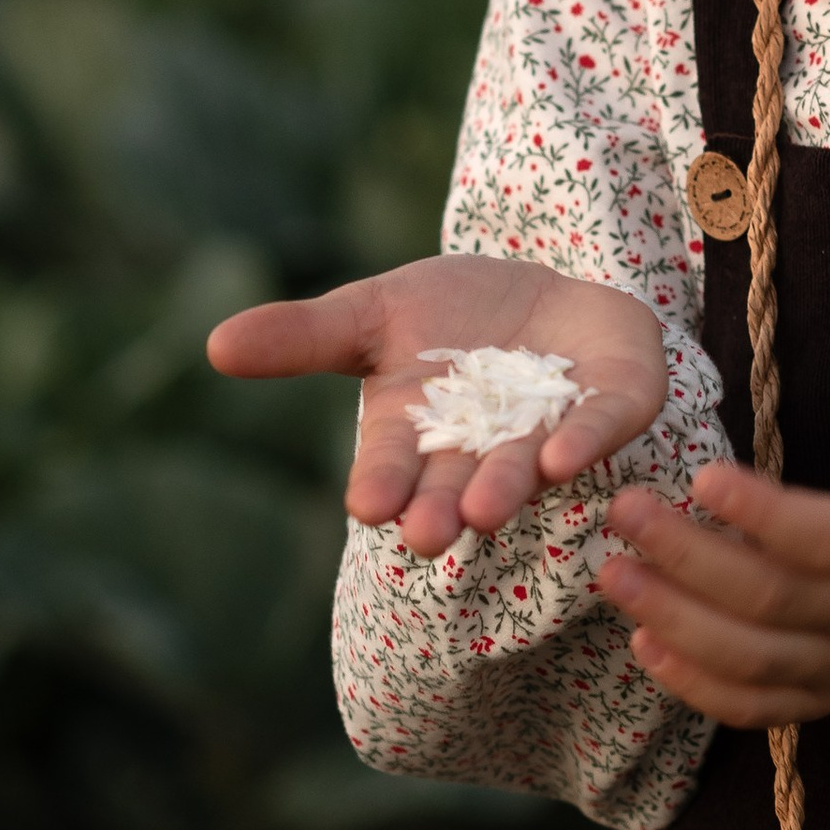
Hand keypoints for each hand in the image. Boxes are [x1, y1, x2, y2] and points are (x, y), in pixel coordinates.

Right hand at [208, 256, 666, 551]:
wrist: (549, 291)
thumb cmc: (450, 316)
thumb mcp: (372, 313)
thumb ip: (303, 336)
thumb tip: (214, 346)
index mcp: (418, 434)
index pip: (392, 467)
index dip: (382, 485)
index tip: (366, 507)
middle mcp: (482, 448)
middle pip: (456, 483)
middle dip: (442, 507)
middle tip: (428, 537)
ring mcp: (550, 430)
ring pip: (524, 466)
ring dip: (504, 486)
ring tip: (485, 508)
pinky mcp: (615, 405)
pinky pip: (601, 425)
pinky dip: (582, 439)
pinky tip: (562, 456)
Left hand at [597, 354, 829, 724]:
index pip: (825, 540)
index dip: (760, 514)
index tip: (700, 476)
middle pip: (772, 601)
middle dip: (688, 560)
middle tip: (624, 513)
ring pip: (753, 660)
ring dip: (676, 622)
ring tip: (615, 574)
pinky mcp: (822, 696)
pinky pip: (754, 706)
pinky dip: (695, 685)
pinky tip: (643, 643)